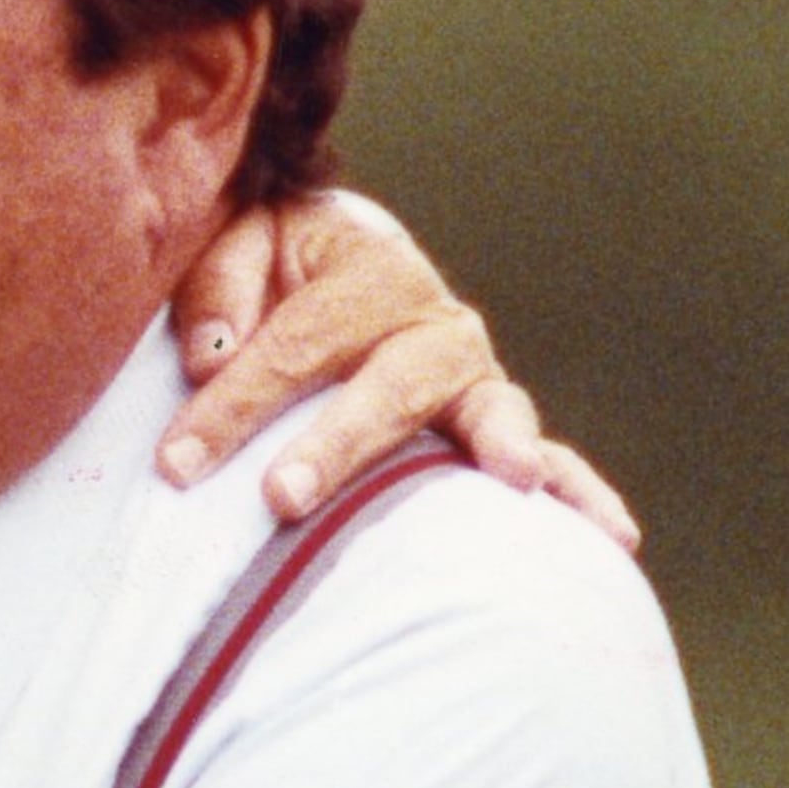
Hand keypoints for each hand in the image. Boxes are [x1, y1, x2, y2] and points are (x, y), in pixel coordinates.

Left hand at [160, 192, 639, 552]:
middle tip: (283, 496)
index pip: (296, 343)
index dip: (232, 404)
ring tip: (514, 480)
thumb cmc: (272, 268)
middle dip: (339, 443)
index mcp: (370, 269)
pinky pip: (547, 460)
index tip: (175, 464)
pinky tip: (612, 539)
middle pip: (390, 383)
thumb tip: (211, 355)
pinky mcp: (486, 425)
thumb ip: (220, 288)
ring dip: (498, 446)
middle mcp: (434, 322)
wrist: (329, 261)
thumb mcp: (237, 248)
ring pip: (484, 412)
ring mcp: (471, 378)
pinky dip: (580, 494)